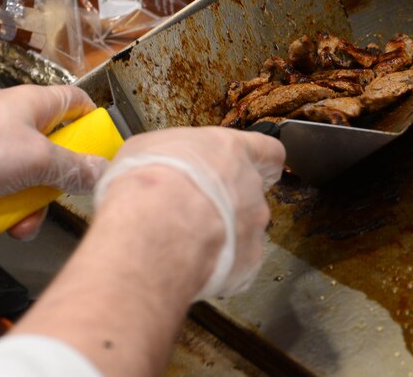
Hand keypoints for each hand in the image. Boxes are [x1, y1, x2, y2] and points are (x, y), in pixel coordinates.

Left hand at [0, 85, 107, 238]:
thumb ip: (75, 168)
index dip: (92, 125)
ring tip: (16, 225)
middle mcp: (11, 121)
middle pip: (51, 151)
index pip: (76, 102)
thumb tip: (104, 170)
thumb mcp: (37, 160)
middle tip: (53, 200)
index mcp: (33, 103)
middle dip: (54, 184)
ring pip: (24, 179)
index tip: (100, 153)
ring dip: (25, 207)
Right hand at [93, 126, 284, 299]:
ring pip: (244, 229)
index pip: (267, 151)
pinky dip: (219, 264)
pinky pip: (237, 261)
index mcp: (230, 151)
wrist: (153, 228)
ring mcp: (252, 226)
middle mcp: (249, 187)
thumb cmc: (149, 182)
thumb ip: (165, 154)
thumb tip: (153, 162)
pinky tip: (191, 263)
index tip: (259, 167)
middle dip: (229, 202)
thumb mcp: (145, 149)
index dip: (263, 161)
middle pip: (251, 193)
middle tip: (197, 210)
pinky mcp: (247, 261)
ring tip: (187, 241)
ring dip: (223, 234)